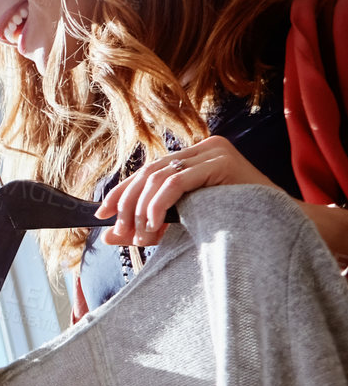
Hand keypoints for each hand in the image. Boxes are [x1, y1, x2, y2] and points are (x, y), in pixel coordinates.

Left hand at [95, 136, 275, 247]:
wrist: (284, 227)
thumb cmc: (236, 226)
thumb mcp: (185, 221)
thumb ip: (150, 224)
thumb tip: (109, 235)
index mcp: (195, 157)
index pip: (148, 172)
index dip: (121, 193)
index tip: (101, 216)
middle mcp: (203, 148)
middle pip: (148, 173)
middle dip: (127, 205)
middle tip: (119, 233)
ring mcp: (213, 152)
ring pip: (158, 178)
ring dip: (141, 211)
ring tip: (142, 238)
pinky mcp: (221, 162)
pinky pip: (176, 182)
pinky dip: (157, 205)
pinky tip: (153, 226)